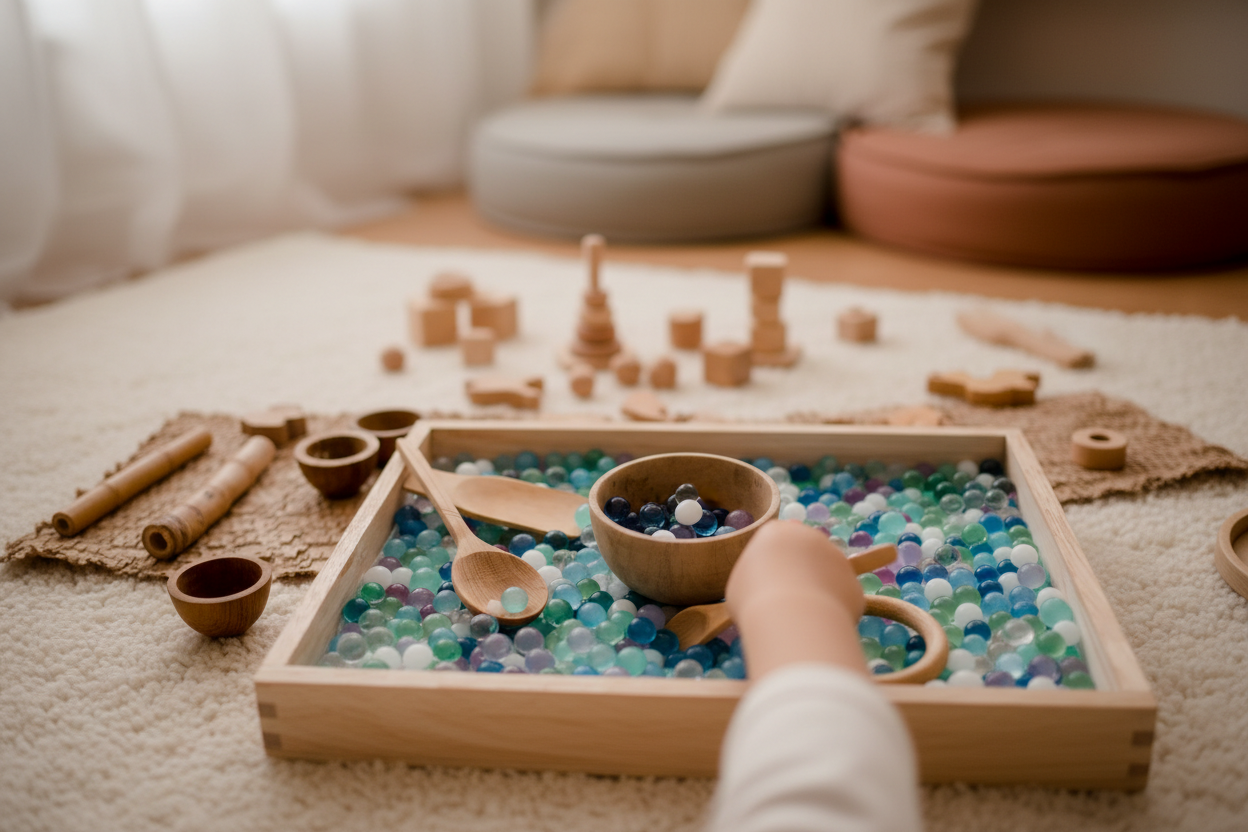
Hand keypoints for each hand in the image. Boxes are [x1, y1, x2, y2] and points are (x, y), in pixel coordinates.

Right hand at [726, 520, 867, 679]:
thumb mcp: (741, 584)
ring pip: (824, 577)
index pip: (776, 541)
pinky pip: (839, 600)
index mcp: (777, 531)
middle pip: (804, 554)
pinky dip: (830, 612)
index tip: (765, 584)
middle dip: (799, 574)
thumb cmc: (754, 600)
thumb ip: (756, 577)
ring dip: (816, 593)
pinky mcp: (854, 584)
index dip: (771, 564)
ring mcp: (837, 559)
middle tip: (783, 601)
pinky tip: (817, 626)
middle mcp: (811, 537)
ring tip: (799, 618)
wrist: (793, 619)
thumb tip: (766, 586)